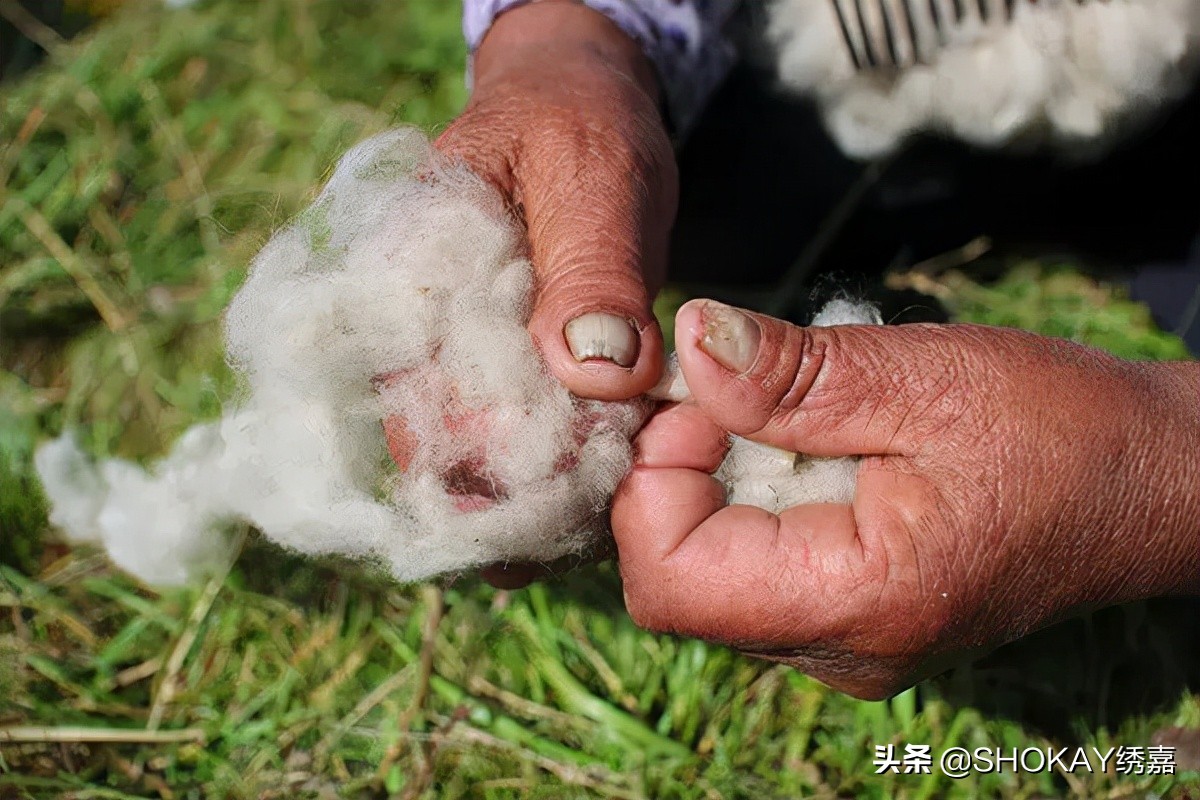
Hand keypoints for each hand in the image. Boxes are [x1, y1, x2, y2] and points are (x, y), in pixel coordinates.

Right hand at [423, 1, 677, 587]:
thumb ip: (593, 265)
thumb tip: (596, 374)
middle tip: (578, 533)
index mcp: (398, 270)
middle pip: (432, 443)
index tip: (561, 492)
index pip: (414, 391)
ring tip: (590, 528)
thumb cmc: (576, 123)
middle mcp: (406, 326)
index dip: (481, 456)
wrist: (574, 107)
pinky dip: (550, 471)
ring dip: (528, 496)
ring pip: (466, 456)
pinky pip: (504, 441)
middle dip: (503, 497)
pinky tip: (594, 494)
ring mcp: (445, 354)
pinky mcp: (490, 373)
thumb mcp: (593, 173)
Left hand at [612, 300, 1199, 698]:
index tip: (699, 396)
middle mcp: (840, 647)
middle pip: (679, 578)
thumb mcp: (921, 378)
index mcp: (857, 601)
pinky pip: (754, 570)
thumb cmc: (1060, 427)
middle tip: (731, 389)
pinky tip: (803, 447)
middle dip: (677, 473)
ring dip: (713, 482)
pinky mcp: (851, 618)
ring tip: (779, 414)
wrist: (1149, 482)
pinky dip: (749, 500)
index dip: (653, 478)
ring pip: (709, 574)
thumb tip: (689, 338)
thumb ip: (791, 374)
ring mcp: (844, 642)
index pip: (670, 577)